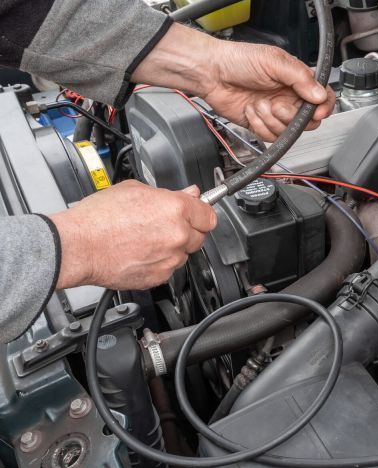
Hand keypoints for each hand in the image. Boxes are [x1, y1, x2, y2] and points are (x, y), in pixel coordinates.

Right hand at [49, 181, 216, 289]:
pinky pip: (169, 268)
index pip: (209, 215)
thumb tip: (190, 193)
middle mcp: (178, 235)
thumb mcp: (134, 190)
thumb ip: (168, 194)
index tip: (197, 214)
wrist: (78, 246)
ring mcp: (170, 258)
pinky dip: (160, 262)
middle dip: (186, 230)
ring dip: (172, 248)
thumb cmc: (98, 219)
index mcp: (175, 209)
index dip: (201, 213)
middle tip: (163, 225)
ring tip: (145, 239)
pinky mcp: (160, 276)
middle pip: (199, 236)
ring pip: (184, 254)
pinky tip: (140, 253)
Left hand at [132, 23, 335, 141]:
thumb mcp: (274, 61)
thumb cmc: (238, 60)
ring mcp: (276, 113)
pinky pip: (271, 136)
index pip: (323, 97)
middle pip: (308, 120)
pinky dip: (260, 125)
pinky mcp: (262, 124)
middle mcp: (289, 97)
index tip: (316, 112)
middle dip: (291, 116)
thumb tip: (320, 95)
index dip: (323, 107)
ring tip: (258, 104)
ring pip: (289, 131)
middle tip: (277, 105)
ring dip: (271, 119)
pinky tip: (251, 112)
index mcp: (297, 80)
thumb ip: (300, 78)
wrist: (212, 74)